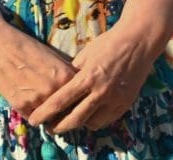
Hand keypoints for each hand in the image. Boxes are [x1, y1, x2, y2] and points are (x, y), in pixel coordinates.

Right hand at [0, 8, 77, 116]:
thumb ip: (65, 72)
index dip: (81, 99)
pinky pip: (36, 118)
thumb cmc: (23, 45)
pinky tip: (36, 109)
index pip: (81, 97)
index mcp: (65, 76)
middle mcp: (54, 90)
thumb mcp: (51, 55)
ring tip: (52, 113)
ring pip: (52, 118)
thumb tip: (76, 85)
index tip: (79, 101)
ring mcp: (37, 100)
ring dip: (53, 117)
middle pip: (69, 111)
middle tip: (66, 111)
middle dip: (69, 112)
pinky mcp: (21, 106)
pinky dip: (37, 115)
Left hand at [27, 21, 162, 132]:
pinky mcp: (126, 104)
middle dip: (59, 127)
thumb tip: (62, 86)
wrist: (137, 42)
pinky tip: (91, 113)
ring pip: (92, 123)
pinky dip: (97, 119)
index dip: (45, 113)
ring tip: (72, 118)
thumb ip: (74, 72)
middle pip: (75, 119)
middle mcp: (101, 92)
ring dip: (80, 123)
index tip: (34, 120)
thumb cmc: (108, 44)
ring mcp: (115, 100)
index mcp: (87, 77)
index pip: (61, 101)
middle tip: (50, 128)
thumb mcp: (85, 54)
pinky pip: (107, 120)